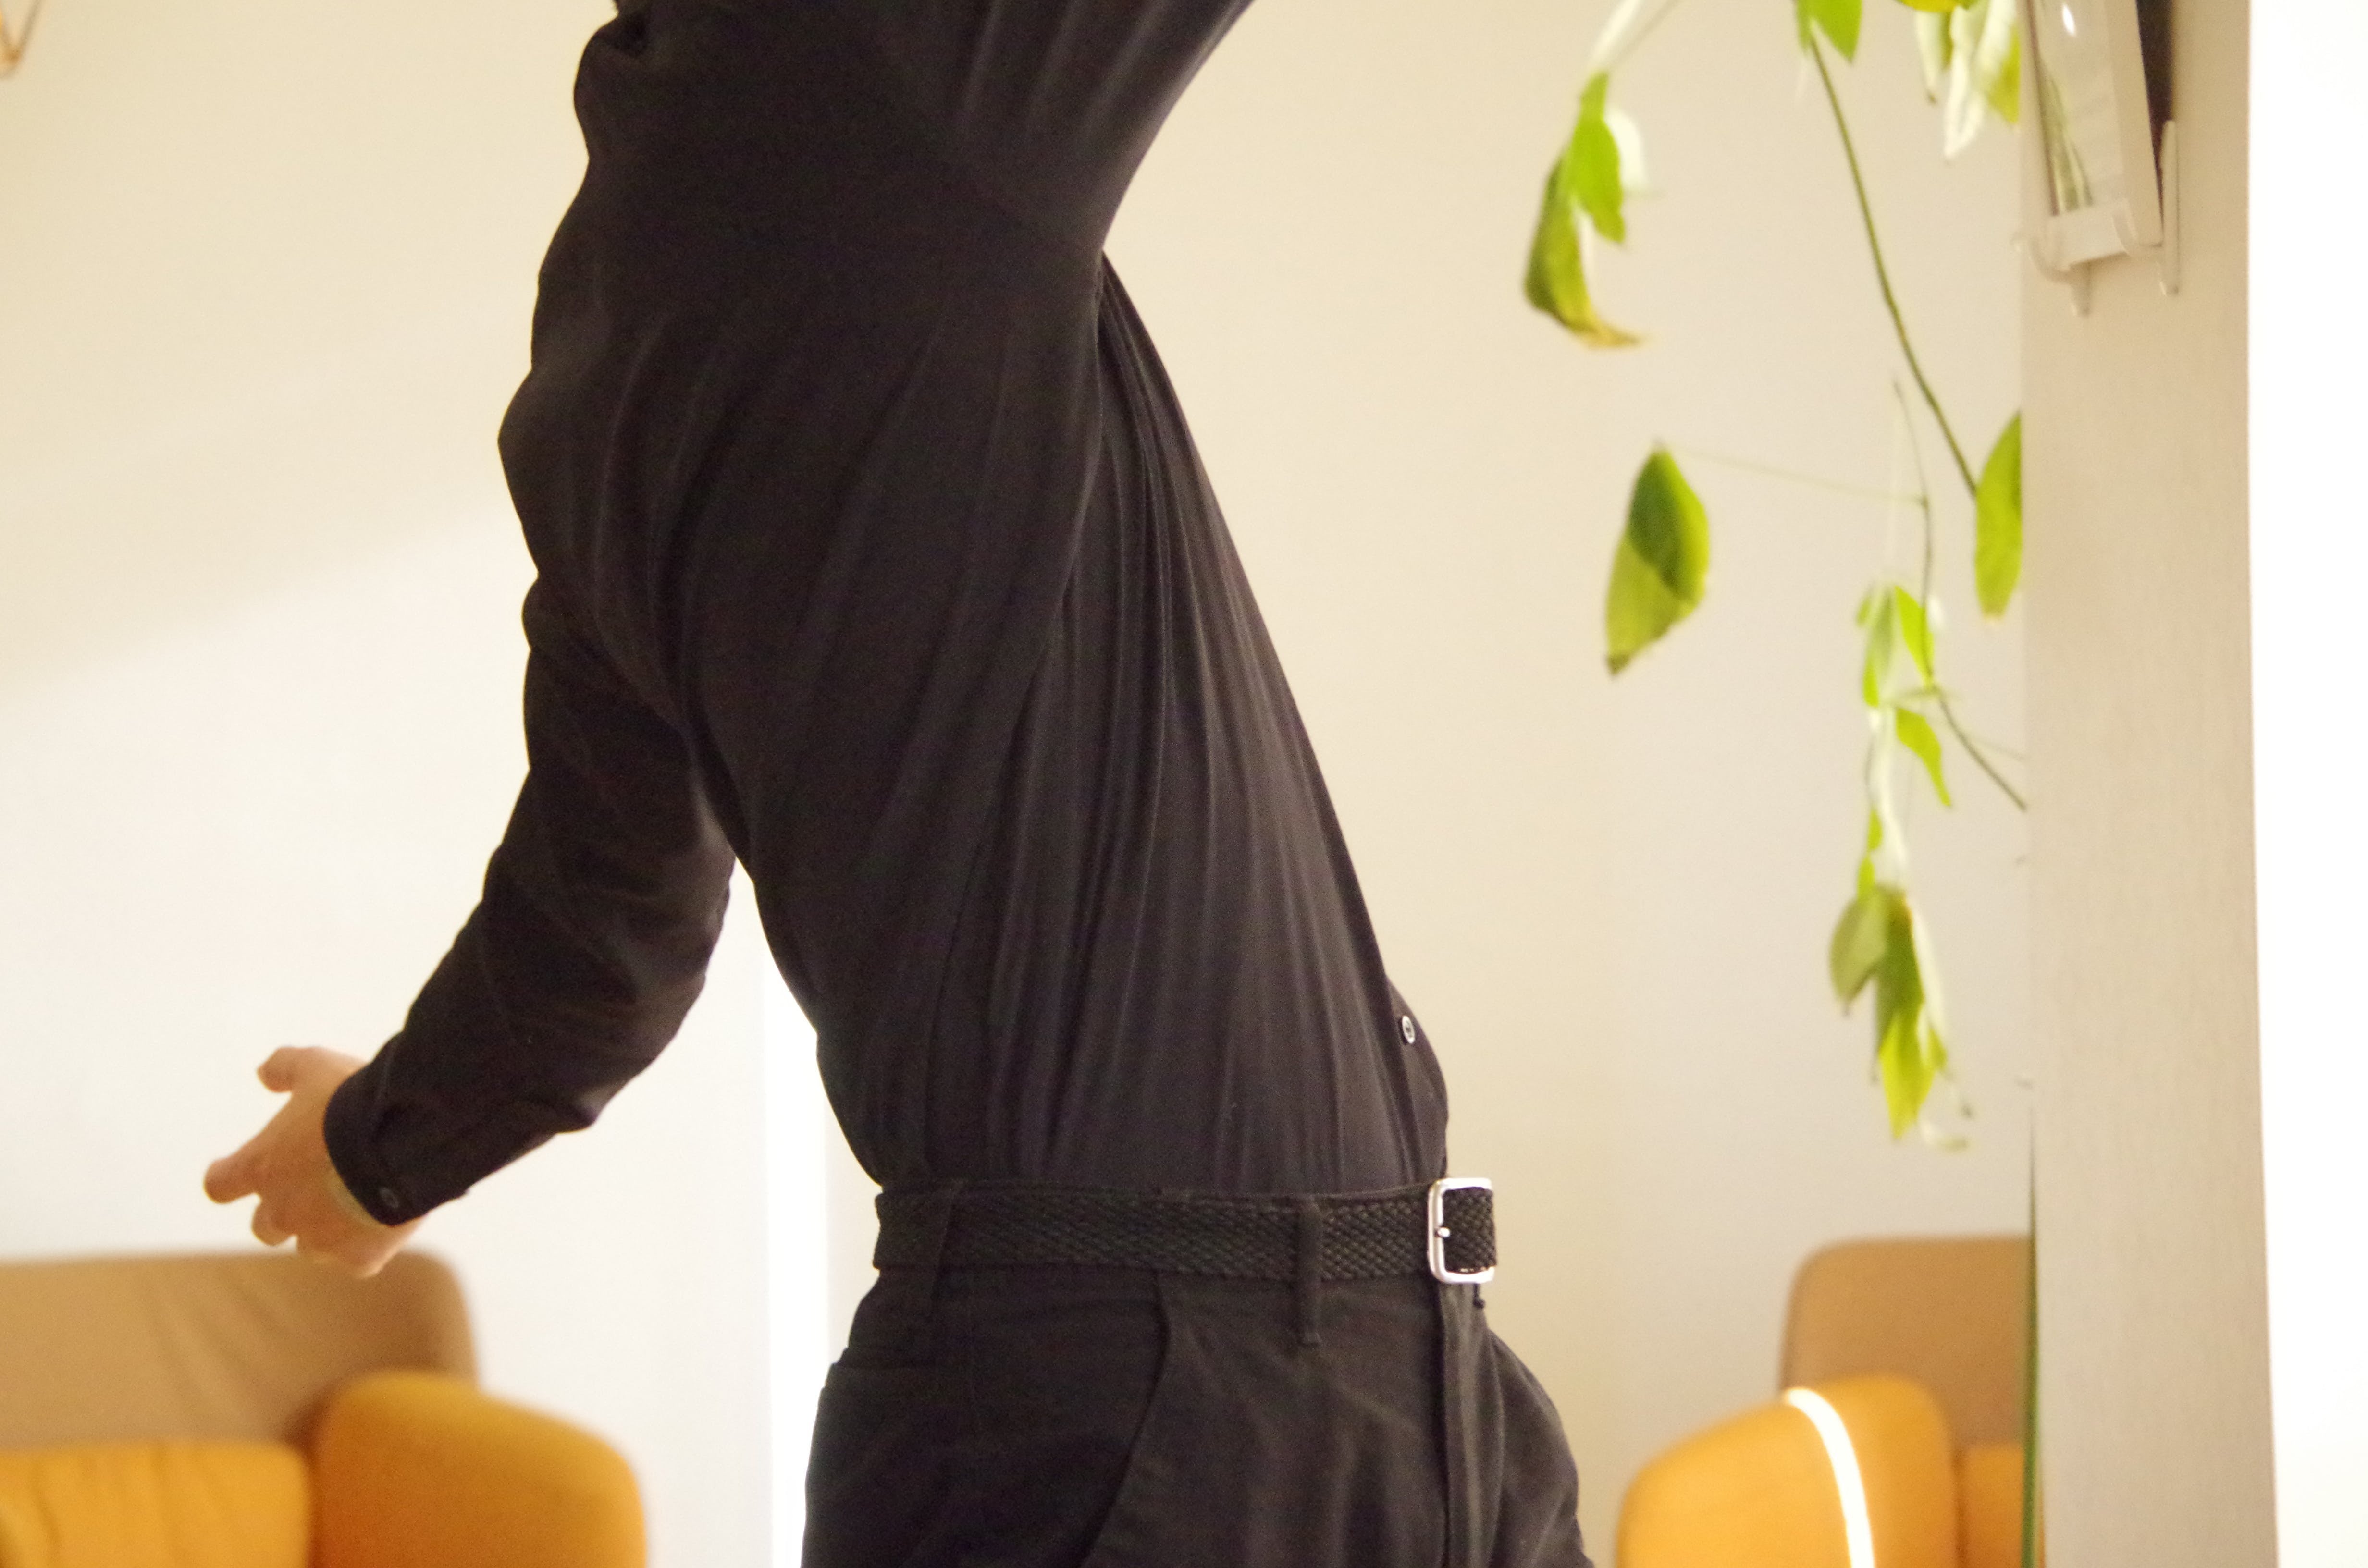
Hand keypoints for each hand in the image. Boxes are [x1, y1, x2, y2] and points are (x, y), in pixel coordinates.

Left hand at [203, 1047, 420, 1277]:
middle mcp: (282, 1212)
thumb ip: (284, 1067)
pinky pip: (357, 1259)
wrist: (404, 1140)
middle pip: (264, 1227)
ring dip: (324, 1229)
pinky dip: (367, 1244)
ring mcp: (322, 1240)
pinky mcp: (361, 1257)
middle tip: (313, 1185)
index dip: (228, 1175)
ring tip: (356, 1203)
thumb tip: (263, 1074)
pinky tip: (387, 1222)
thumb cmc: (351, 1101)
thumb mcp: (316, 1065)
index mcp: (261, 1168)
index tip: (235, 1167)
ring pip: (311, 1246)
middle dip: (283, 1210)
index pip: (219, 1185)